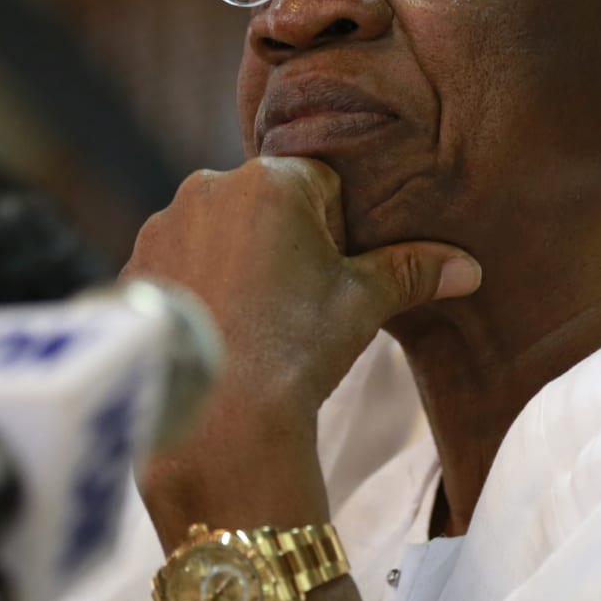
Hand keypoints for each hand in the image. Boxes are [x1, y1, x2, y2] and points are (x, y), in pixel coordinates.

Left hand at [123, 157, 478, 538]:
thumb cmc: (296, 349)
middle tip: (296, 305)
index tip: (334, 275)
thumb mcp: (363, 305)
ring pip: (215, 232)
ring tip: (251, 325)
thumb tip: (469, 266)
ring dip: (234, 262)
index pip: (320, 181)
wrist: (215, 421)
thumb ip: (413, 271)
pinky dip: (194, 290)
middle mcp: (208, 187)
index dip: (336, 229)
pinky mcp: (132, 268)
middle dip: (282, 242)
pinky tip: (213, 335)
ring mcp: (162, 227)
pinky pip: (175, 266)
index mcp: (272, 179)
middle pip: (263, 203)